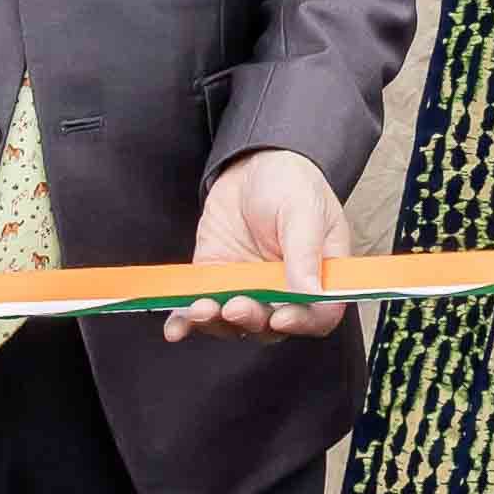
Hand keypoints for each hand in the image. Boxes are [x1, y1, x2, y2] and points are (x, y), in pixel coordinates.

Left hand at [164, 147, 355, 341]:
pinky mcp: (216, 282)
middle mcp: (284, 291)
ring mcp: (249, 289)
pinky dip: (186, 322)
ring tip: (201, 309)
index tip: (281, 317)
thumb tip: (312, 293)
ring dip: (217, 324)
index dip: (301, 323)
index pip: (318, 315)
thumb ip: (305, 253)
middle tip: (235, 307)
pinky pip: (201, 310)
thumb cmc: (290, 183)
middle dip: (252, 321)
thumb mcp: (303, 210)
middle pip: (273, 326)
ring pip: (235, 323)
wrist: (252, 164)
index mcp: (318, 276)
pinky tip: (175, 328)